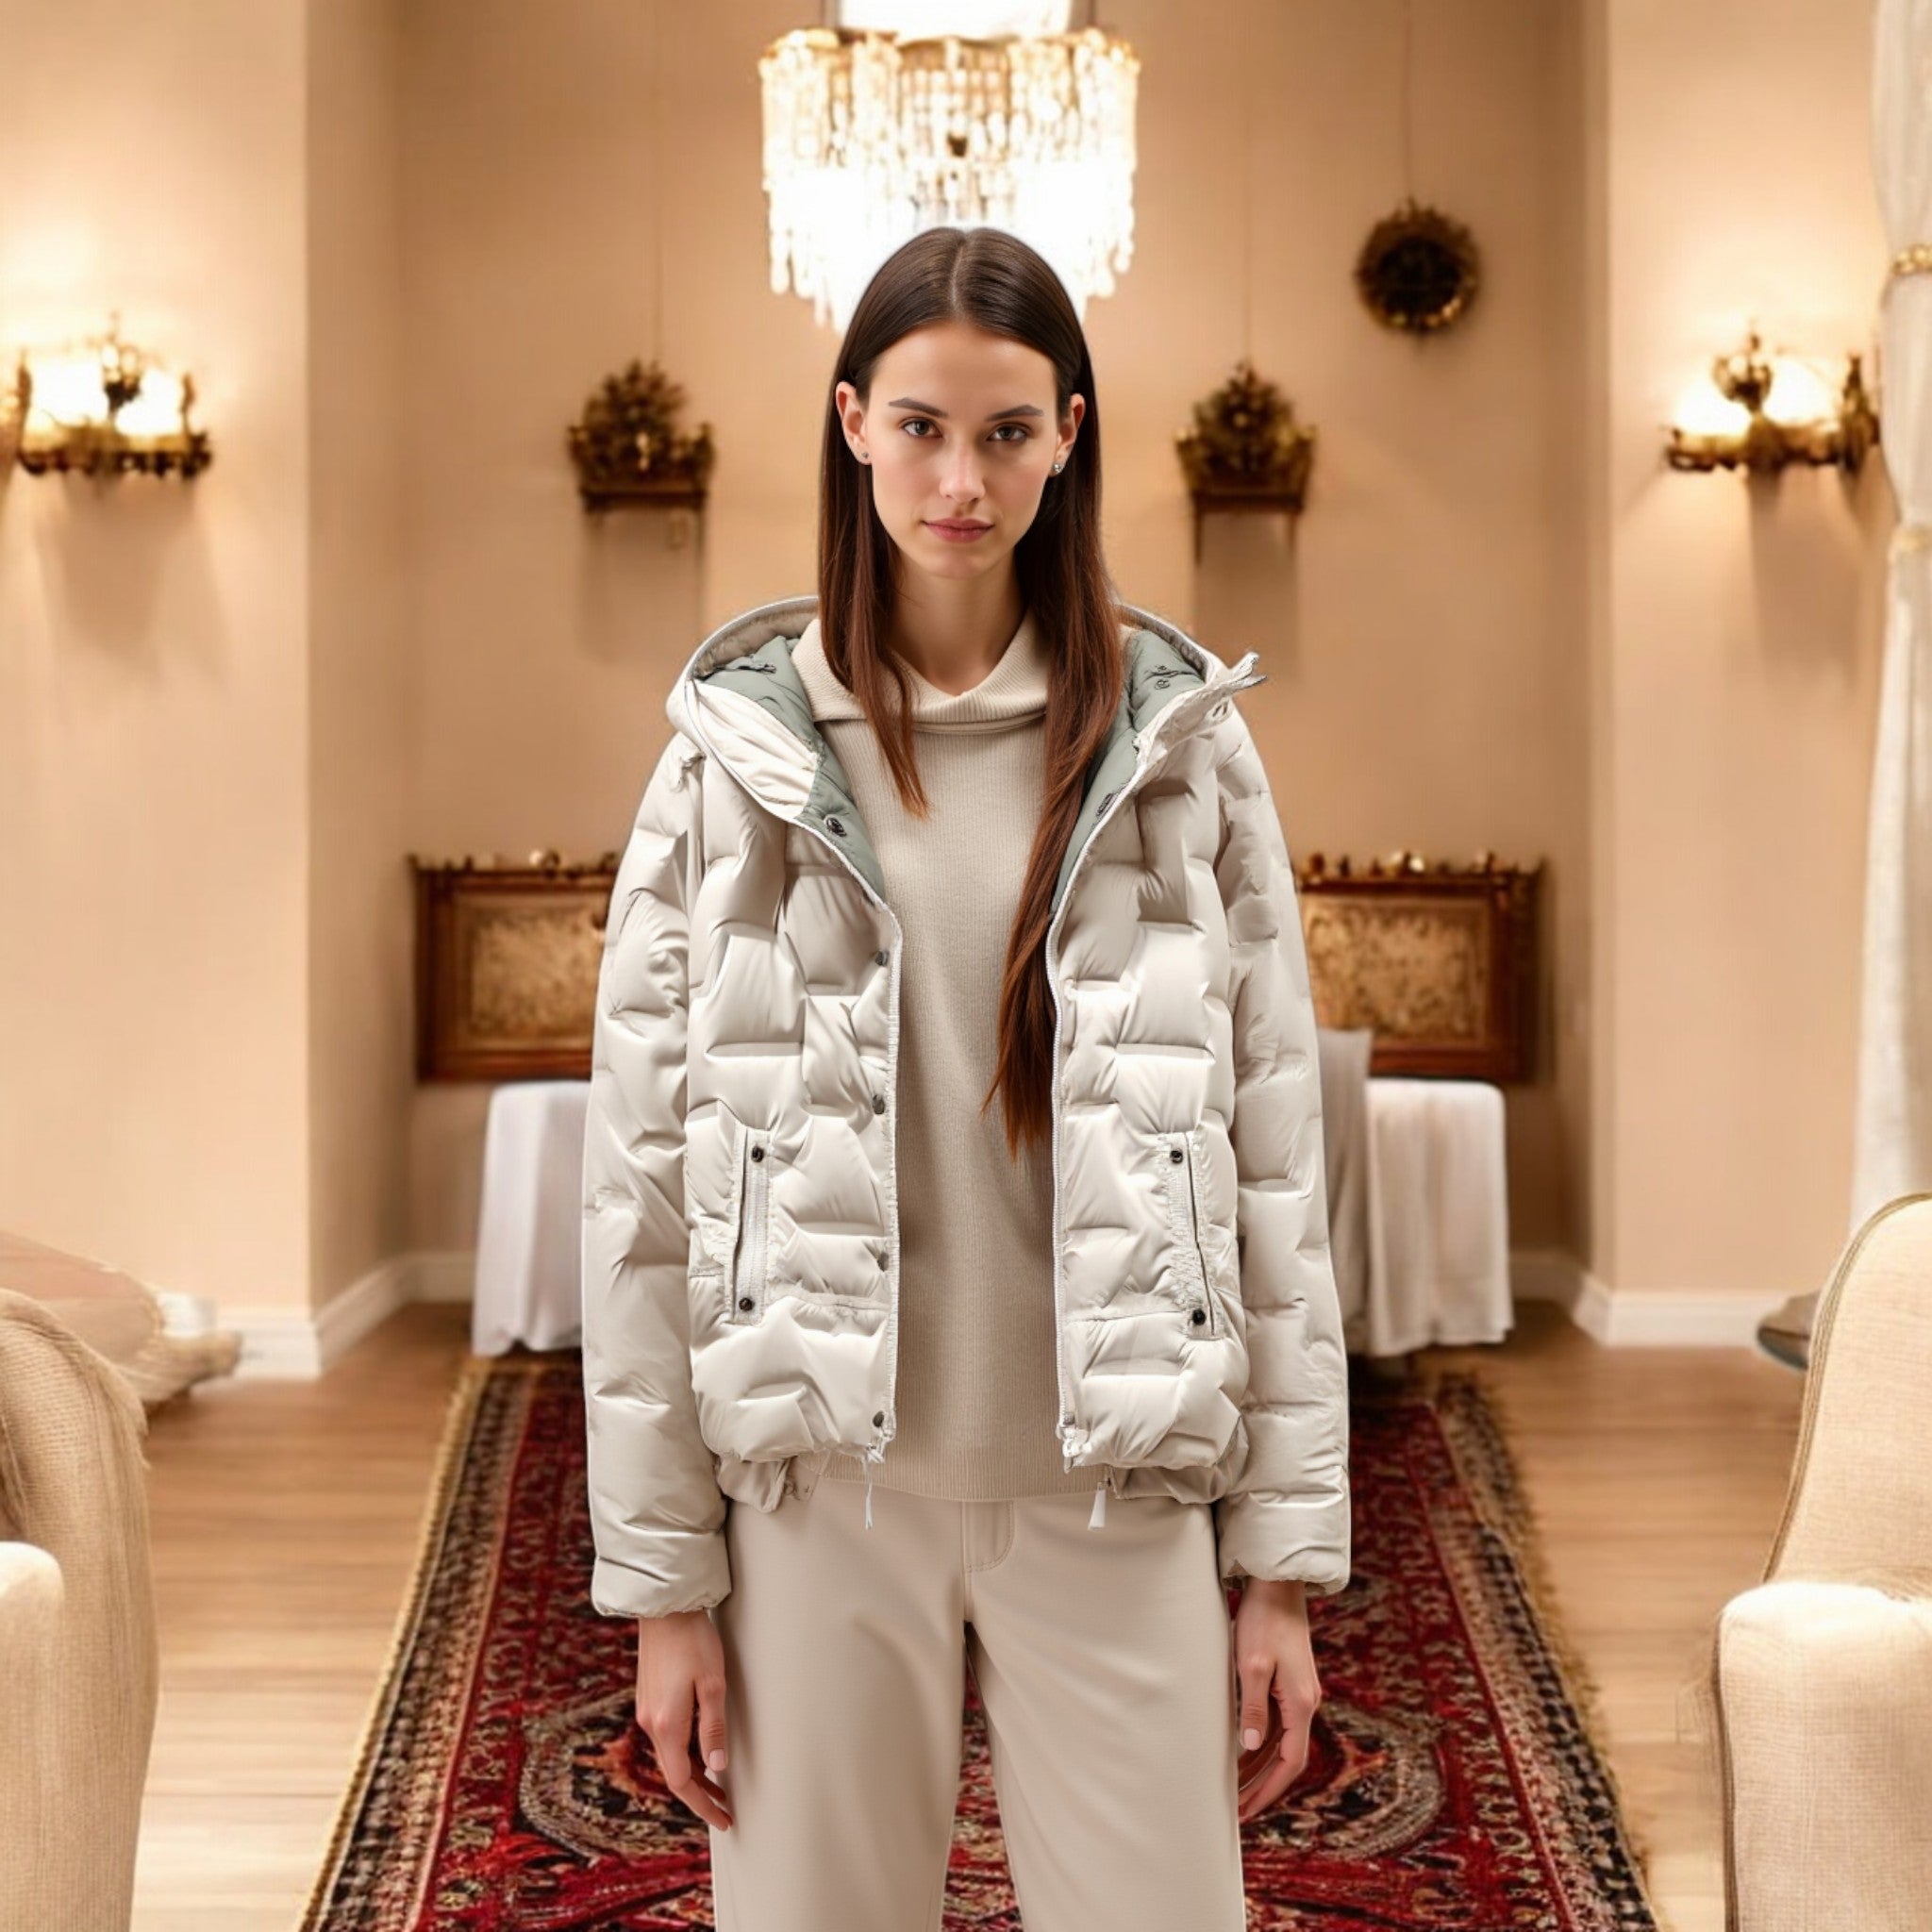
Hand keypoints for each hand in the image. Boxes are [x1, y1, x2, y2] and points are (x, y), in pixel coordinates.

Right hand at [635, 1609, 734, 1830]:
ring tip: (717, 1785)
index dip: (703, 1805)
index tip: (724, 1819)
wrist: (663, 1608)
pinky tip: (698, 1752)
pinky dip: (682, 1755)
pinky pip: (664, 1739)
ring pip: (668, 1757)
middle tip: (725, 1808)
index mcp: (667, 1724)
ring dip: (691, 1775)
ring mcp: (646, 1710)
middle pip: (673, 1773)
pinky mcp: (648, 1698)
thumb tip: (717, 1770)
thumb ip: (713, 1729)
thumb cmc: (693, 1641)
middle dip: (699, 1795)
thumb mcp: (713, 1684)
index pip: (683, 1782)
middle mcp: (650, 1723)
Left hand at [1231, 1578, 1320, 1824]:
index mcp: (1301, 1704)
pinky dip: (1261, 1743)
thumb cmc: (1263, 1622)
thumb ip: (1253, 1708)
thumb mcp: (1252, 1666)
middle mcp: (1306, 1703)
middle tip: (1237, 1810)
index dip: (1270, 1790)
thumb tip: (1252, 1748)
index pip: (1291, 1762)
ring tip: (1234, 1788)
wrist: (1278, 1585)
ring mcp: (1299, 1692)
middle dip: (1263, 1786)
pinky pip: (1278, 1724)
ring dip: (1260, 1767)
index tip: (1248, 1810)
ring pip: (1282, 1742)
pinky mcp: (1290, 1682)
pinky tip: (1242, 1751)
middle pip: (1287, 1758)